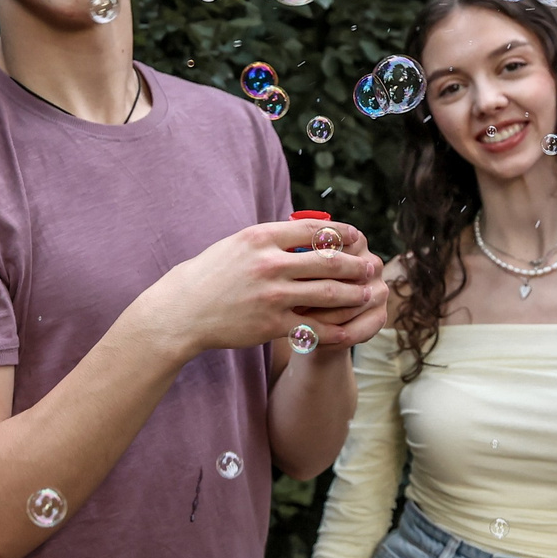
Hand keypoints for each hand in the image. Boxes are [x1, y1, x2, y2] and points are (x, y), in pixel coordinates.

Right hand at [137, 220, 383, 354]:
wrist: (184, 311)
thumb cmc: (211, 274)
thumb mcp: (237, 243)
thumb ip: (272, 238)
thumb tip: (307, 230)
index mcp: (261, 237)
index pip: (314, 229)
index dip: (343, 233)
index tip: (359, 236)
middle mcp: (269, 264)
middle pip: (329, 261)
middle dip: (356, 265)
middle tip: (372, 267)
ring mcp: (272, 296)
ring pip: (327, 293)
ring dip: (353, 294)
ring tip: (367, 294)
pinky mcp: (271, 325)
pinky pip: (313, 326)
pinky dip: (335, 328)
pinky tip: (349, 328)